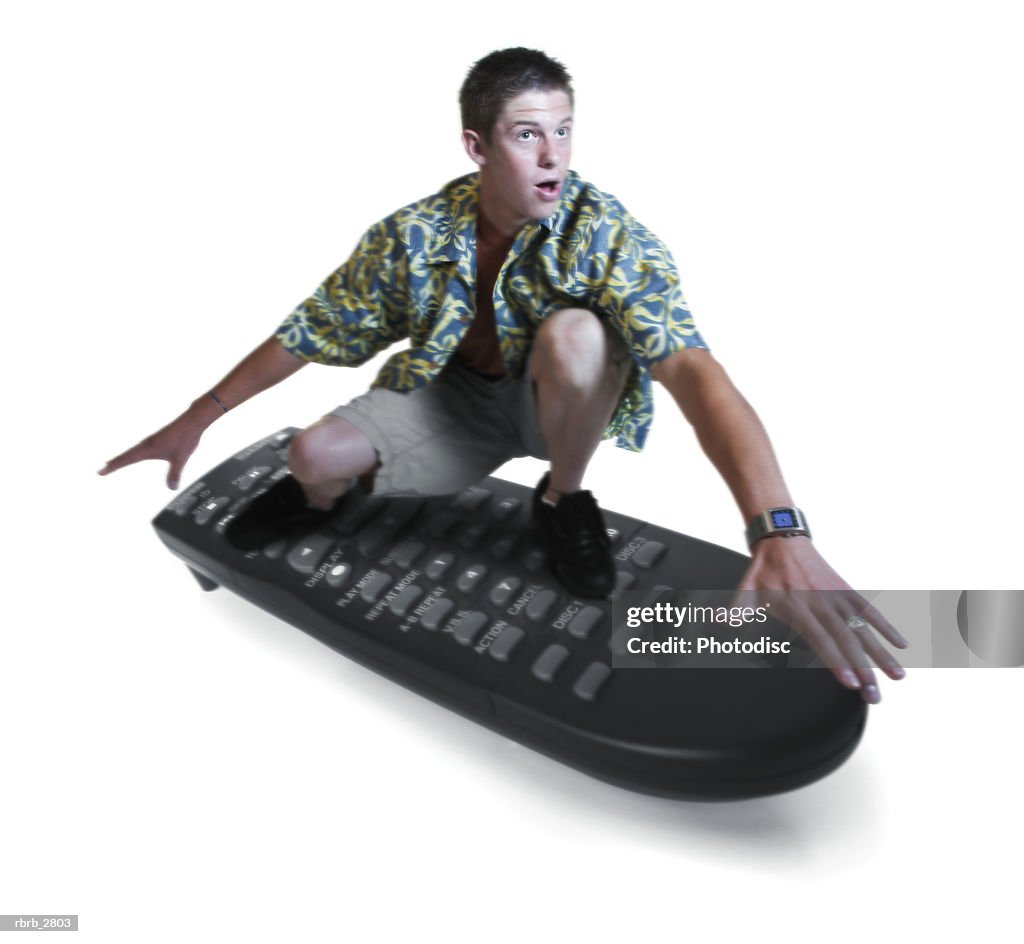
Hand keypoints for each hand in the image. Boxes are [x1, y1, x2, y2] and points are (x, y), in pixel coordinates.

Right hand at [98, 405, 211, 488]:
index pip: (126, 459)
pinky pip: (139, 447)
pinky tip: (135, 455)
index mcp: (148, 448)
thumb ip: (175, 474)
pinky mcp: (156, 439)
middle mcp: (146, 443)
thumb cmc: (185, 437)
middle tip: (102, 470)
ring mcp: (151, 440)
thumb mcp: (180, 459)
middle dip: (113, 463)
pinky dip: (132, 452)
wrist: (192, 421)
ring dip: (122, 457)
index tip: (100, 471)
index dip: (113, 466)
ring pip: (132, 451)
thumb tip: (171, 487)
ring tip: (113, 464)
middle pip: (125, 455)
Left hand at [733, 537, 907, 703]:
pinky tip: (902, 645)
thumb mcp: (746, 591)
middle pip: (846, 642)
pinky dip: (886, 627)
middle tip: (875, 696)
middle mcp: (822, 603)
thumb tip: (718, 623)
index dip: (836, 662)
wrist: (782, 539)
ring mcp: (837, 597)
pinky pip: (870, 611)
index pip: (821, 640)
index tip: (850, 683)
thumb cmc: (763, 571)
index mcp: (799, 608)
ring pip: (863, 630)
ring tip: (898, 677)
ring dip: (881, 654)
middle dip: (863, 670)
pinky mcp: (847, 590)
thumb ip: (736, 611)